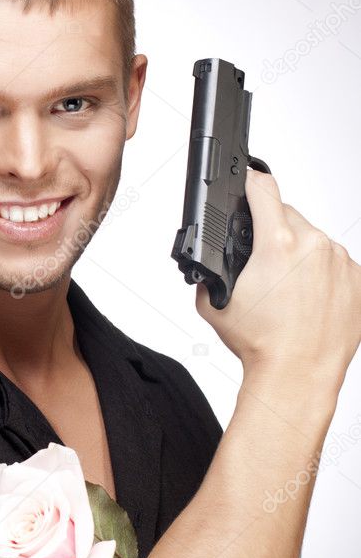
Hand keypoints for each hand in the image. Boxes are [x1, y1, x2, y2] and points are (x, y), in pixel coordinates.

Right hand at [195, 167, 360, 390]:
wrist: (297, 376)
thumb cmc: (262, 345)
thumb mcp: (213, 303)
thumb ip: (212, 270)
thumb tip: (211, 259)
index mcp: (279, 244)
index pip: (264, 190)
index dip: (251, 183)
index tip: (249, 181)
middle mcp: (316, 247)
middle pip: (289, 217)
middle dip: (274, 233)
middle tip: (264, 266)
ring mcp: (342, 263)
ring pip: (315, 240)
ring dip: (300, 255)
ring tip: (288, 290)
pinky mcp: (359, 282)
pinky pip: (336, 264)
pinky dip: (322, 275)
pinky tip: (308, 300)